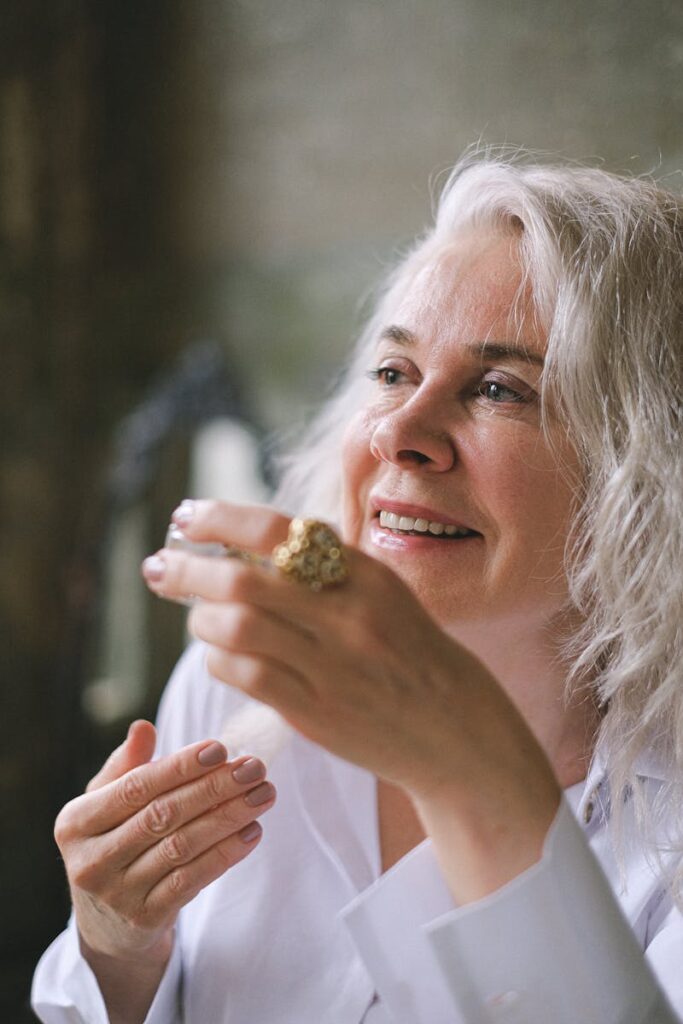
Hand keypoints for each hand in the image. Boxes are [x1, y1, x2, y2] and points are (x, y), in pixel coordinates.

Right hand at [55, 720, 275, 963]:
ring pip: (182, 847)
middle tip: (255, 767)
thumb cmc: (113, 843)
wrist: (106, 926)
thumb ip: (126, 766)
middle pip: (163, 815)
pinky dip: (226, 853)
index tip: (220, 748)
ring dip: (228, 817)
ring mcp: (117, 893)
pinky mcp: (145, 919)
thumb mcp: (106, 805)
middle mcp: (91, 859)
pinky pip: (192, 880)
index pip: (135, 787)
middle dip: (214, 788)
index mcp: (76, 822)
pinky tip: (252, 831)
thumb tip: (143, 728)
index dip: (179, 767)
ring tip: (263, 794)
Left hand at [143, 502, 555, 800]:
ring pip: (237, 628)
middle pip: (244, 579)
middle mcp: (349, 615)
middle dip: (188, 568)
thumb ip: (328, 569)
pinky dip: (220, 660)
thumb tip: (247, 543)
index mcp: (367, 575)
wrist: (456, 731)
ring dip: (201, 618)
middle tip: (159, 566)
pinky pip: (247, 676)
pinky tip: (221, 655)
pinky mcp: (317, 713)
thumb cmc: (414, 655)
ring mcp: (333, 666)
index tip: (186, 517)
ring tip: (196, 615)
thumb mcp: (385, 594)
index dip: (221, 518)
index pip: (279, 529)